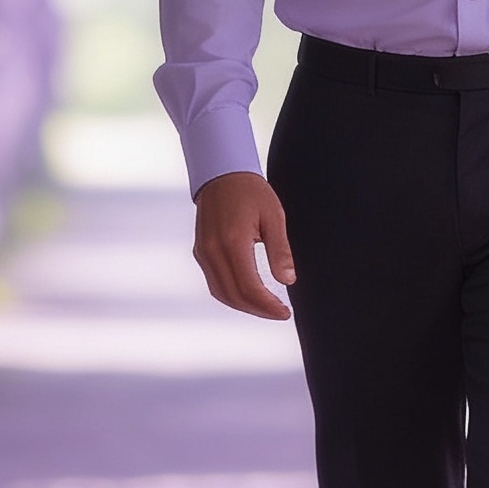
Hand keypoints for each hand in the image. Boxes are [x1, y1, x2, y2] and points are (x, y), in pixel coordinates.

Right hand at [192, 173, 296, 320]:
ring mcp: (203, 252)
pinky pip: (214, 282)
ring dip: (244, 306)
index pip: (250, 288)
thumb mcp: (274, 217)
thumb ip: (280, 250)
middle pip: (234, 296)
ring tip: (266, 308)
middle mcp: (213, 250)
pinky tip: (247, 295)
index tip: (285, 312)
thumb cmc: (250, 192)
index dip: (268, 306)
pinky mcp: (200, 252)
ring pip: (221, 293)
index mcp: (233, 242)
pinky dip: (230, 295)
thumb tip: (288, 280)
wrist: (221, 174)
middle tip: (279, 313)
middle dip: (258, 310)